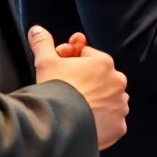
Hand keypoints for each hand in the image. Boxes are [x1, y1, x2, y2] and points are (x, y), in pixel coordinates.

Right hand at [29, 26, 128, 151]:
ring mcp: (120, 105)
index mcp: (104, 62)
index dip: (73, 62)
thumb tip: (36, 29)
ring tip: (79, 110)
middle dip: (88, 82)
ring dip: (99, 103)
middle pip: (101, 79)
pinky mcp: (118, 127)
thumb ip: (43, 43)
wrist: (59, 123)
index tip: (62, 70)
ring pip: (111, 100)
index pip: (89, 57)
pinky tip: (89, 125)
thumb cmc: (55, 89)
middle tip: (69, 91)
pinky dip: (104, 124)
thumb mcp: (46, 62)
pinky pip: (113, 123)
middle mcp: (118, 81)